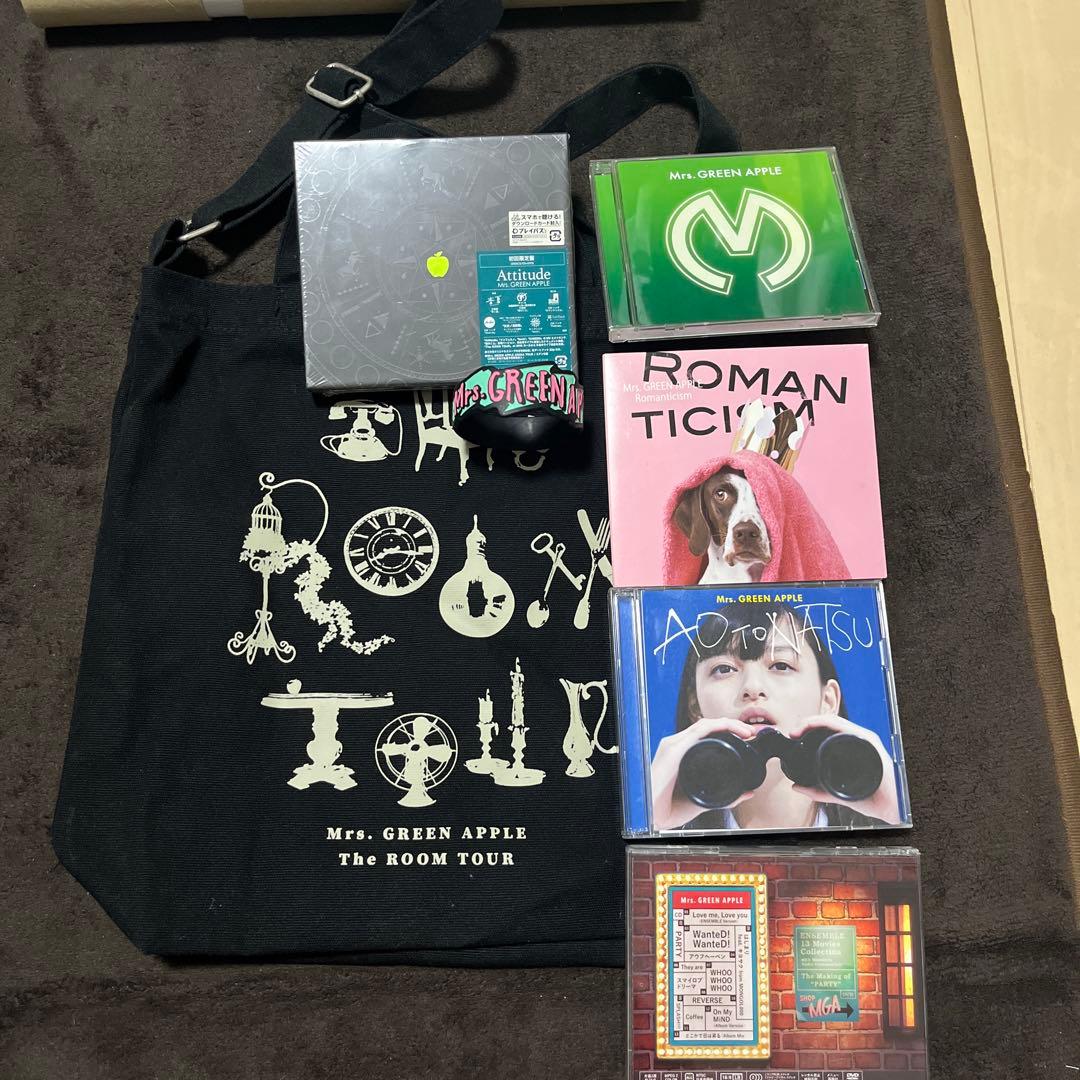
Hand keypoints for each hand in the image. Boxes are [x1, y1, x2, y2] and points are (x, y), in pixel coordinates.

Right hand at [650, 716, 758, 829]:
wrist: (650, 816)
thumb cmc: (668, 809)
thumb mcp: (703, 801)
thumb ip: (726, 797)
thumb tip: (747, 792)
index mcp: (681, 755)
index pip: (707, 736)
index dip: (728, 733)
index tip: (748, 739)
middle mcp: (677, 746)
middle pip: (708, 728)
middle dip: (732, 726)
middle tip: (752, 733)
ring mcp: (675, 745)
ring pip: (706, 724)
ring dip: (729, 723)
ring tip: (747, 731)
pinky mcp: (674, 747)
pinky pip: (700, 729)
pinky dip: (720, 725)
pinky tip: (733, 728)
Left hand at [787, 715, 902, 824]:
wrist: (892, 807)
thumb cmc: (872, 799)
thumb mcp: (839, 793)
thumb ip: (818, 791)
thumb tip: (797, 787)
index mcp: (853, 747)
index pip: (828, 729)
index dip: (808, 727)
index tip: (793, 735)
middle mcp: (859, 740)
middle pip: (830, 722)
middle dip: (808, 722)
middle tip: (793, 732)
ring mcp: (865, 739)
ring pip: (836, 721)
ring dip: (814, 721)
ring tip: (799, 729)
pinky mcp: (870, 742)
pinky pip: (846, 727)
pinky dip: (828, 723)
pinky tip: (816, 726)